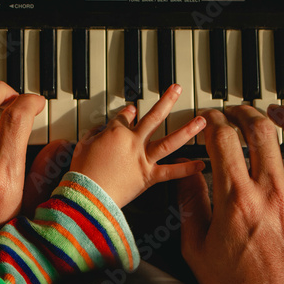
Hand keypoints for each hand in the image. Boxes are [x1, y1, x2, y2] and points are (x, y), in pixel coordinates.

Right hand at [70, 84, 206, 207]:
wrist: (87, 195)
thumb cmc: (82, 173)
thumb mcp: (82, 146)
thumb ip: (93, 134)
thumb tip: (99, 129)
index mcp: (115, 133)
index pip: (125, 117)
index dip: (129, 113)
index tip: (133, 110)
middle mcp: (133, 142)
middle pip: (154, 117)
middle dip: (167, 100)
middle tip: (177, 89)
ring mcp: (143, 159)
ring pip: (169, 141)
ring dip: (186, 130)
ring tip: (200, 121)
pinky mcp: (148, 177)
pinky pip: (170, 172)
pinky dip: (185, 169)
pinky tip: (200, 164)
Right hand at [177, 105, 283, 283]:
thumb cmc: (236, 283)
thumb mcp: (196, 246)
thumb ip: (190, 203)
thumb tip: (186, 172)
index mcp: (236, 199)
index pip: (223, 140)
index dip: (213, 121)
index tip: (209, 118)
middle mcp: (272, 193)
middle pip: (261, 131)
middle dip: (244, 112)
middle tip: (236, 111)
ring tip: (278, 111)